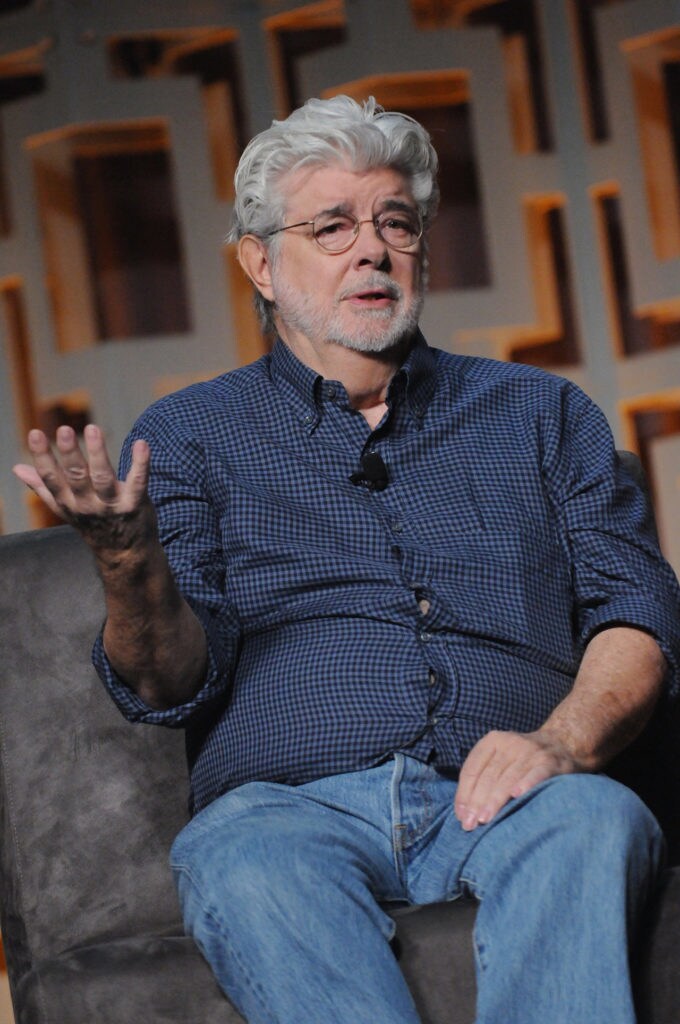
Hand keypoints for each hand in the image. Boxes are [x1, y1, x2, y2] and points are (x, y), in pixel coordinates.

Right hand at [13, 424, 153, 551]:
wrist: (124, 554)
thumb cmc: (93, 523)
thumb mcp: (64, 508)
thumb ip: (43, 487)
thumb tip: (17, 468)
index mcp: (67, 501)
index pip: (51, 478)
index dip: (42, 456)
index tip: (35, 434)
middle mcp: (87, 504)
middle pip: (76, 476)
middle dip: (69, 454)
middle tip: (64, 430)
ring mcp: (111, 505)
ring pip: (102, 478)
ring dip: (98, 453)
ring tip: (92, 429)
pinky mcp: (135, 504)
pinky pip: (138, 482)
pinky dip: (140, 464)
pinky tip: (141, 444)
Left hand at [454, 728, 581, 831]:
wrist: (562, 743)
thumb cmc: (522, 760)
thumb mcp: (500, 758)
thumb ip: (482, 777)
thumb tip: (463, 812)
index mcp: (493, 741)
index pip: (472, 769)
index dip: (464, 793)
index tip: (461, 816)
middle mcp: (510, 743)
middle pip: (488, 775)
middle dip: (476, 802)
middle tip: (470, 824)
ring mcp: (531, 751)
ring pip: (508, 777)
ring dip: (495, 800)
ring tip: (485, 819)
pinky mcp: (551, 762)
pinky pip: (536, 774)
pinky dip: (526, 784)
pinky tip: (517, 795)